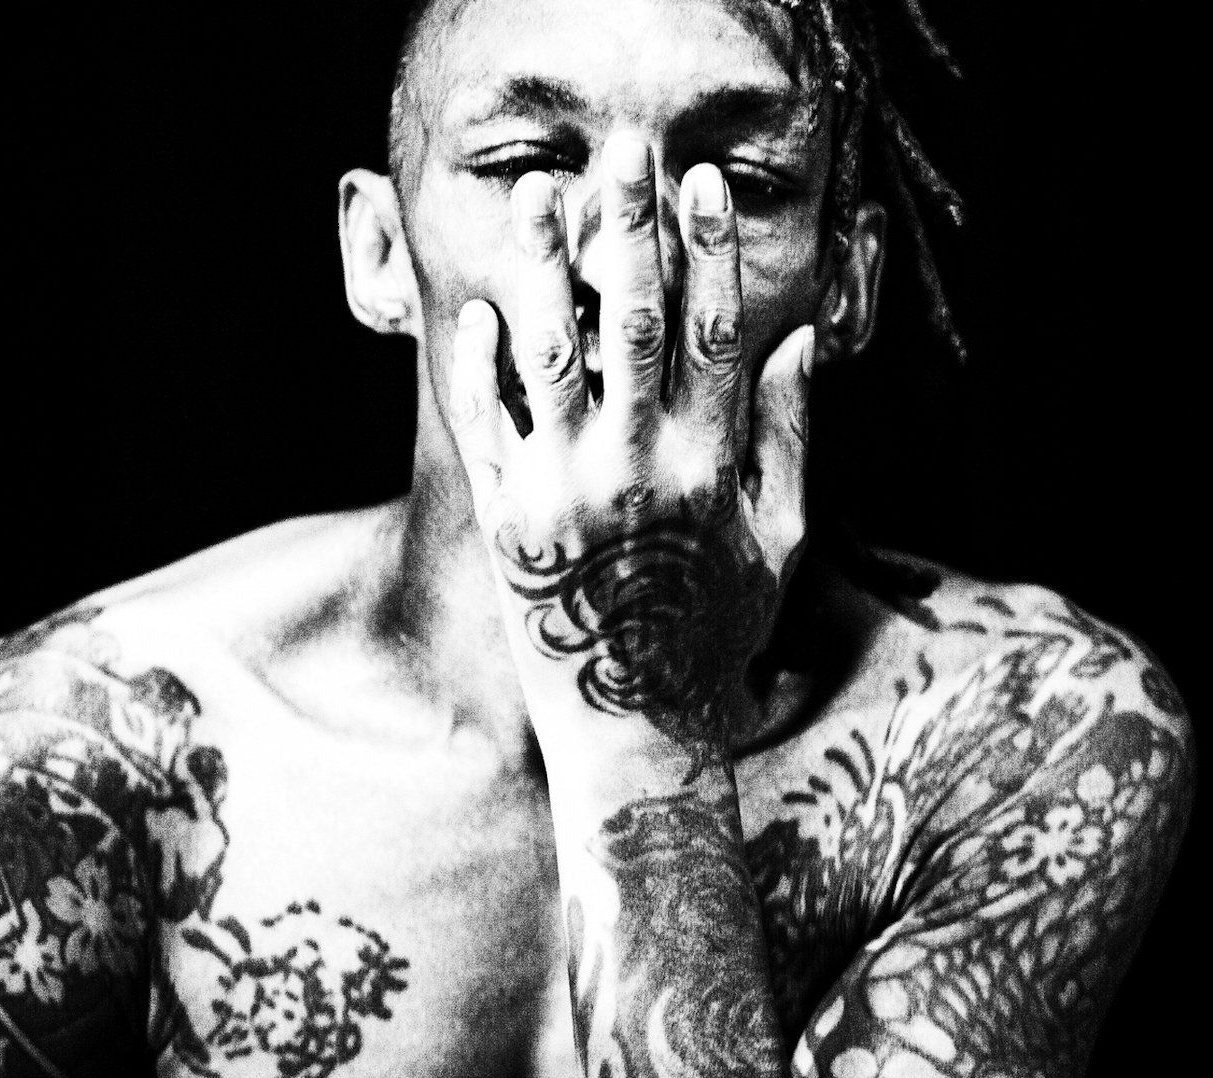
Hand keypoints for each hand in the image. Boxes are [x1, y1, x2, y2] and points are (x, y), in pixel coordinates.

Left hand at [449, 133, 812, 766]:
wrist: (637, 729)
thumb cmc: (719, 634)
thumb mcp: (782, 541)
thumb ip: (788, 438)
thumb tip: (795, 340)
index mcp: (714, 468)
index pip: (716, 333)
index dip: (711, 252)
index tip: (701, 186)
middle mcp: (639, 470)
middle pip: (635, 324)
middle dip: (630, 228)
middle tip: (623, 153)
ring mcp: (567, 496)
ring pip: (553, 359)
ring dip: (545, 272)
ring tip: (538, 200)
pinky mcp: (509, 525)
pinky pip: (490, 431)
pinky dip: (480, 369)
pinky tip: (477, 312)